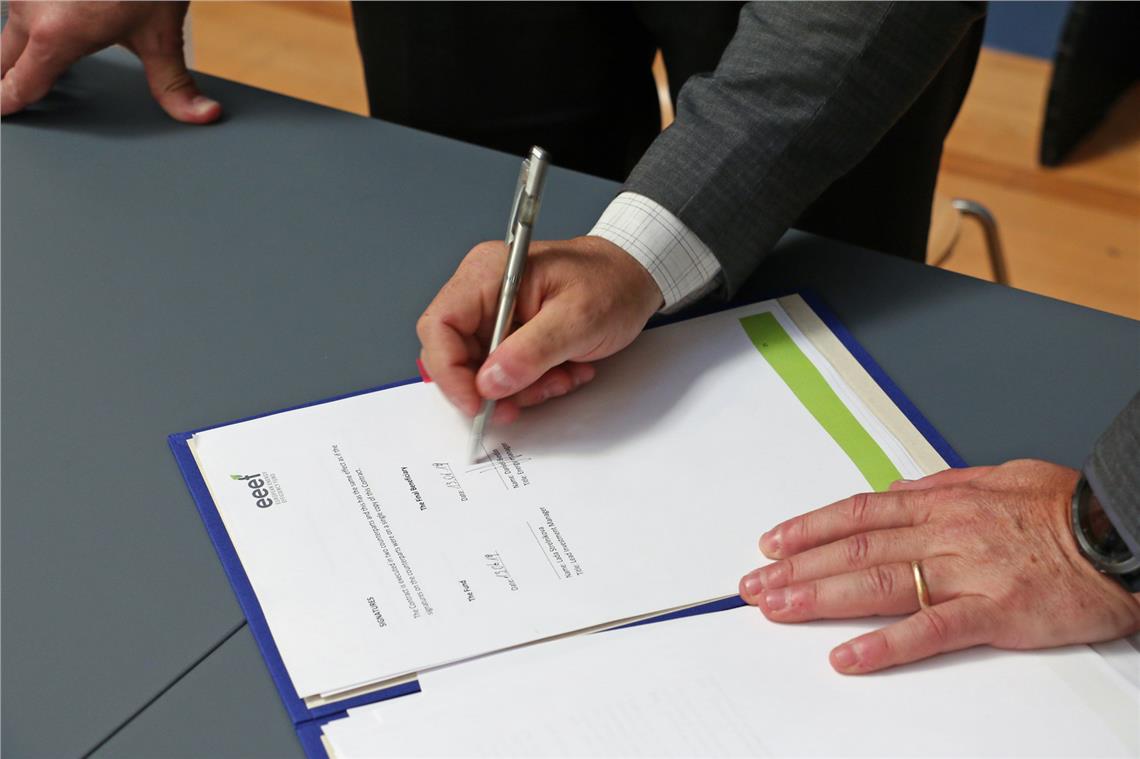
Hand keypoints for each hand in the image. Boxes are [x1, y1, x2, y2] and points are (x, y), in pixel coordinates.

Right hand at [1, 1, 219, 122]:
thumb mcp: (163, 33)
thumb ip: (174, 82)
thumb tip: (205, 117)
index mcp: (57, 35)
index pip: (21, 83)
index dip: (8, 102)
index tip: (4, 112)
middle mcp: (29, 7)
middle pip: (4, 56)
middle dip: (6, 75)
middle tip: (11, 92)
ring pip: (9, 22)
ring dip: (19, 40)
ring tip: (38, 51)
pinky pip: (21, 0)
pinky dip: (31, 13)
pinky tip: (57, 15)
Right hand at [417, 236, 662, 422]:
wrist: (636, 277)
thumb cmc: (612, 284)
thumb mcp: (577, 320)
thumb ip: (531, 352)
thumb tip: (489, 383)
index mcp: (489, 273)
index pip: (440, 325)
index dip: (449, 371)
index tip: (476, 403)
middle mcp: (483, 290)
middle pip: (455, 353)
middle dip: (492, 386)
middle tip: (525, 401)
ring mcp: (495, 312)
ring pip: (481, 369)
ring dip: (519, 388)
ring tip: (560, 378)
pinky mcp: (509, 331)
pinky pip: (503, 370)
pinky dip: (530, 382)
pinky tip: (563, 372)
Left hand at [739, 460, 1139, 673]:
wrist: (1123, 534)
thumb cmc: (1064, 508)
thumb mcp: (998, 477)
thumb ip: (941, 486)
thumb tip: (895, 491)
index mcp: (942, 501)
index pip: (856, 514)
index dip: (808, 528)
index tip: (772, 543)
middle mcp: (945, 532)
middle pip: (853, 549)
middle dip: (796, 568)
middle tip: (754, 585)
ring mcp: (968, 572)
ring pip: (877, 583)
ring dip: (819, 597)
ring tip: (778, 610)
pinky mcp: (997, 611)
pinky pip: (931, 629)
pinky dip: (885, 644)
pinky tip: (848, 656)